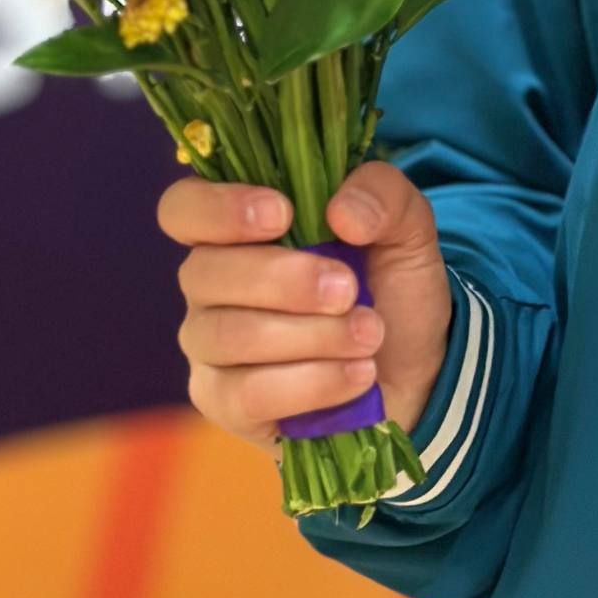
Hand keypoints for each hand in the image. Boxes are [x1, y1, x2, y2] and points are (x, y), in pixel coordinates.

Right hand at [159, 162, 453, 451]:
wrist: (414, 371)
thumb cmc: (390, 288)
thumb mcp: (406, 228)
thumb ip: (382, 194)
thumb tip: (340, 211)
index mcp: (239, 227)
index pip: (183, 208)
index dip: (218, 209)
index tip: (282, 215)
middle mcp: (210, 283)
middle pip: (205, 273)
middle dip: (287, 281)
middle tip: (350, 289)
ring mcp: (209, 345)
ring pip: (230, 335)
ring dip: (312, 335)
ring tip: (369, 335)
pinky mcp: (224, 403)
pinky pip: (247, 394)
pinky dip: (313, 383)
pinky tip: (357, 374)